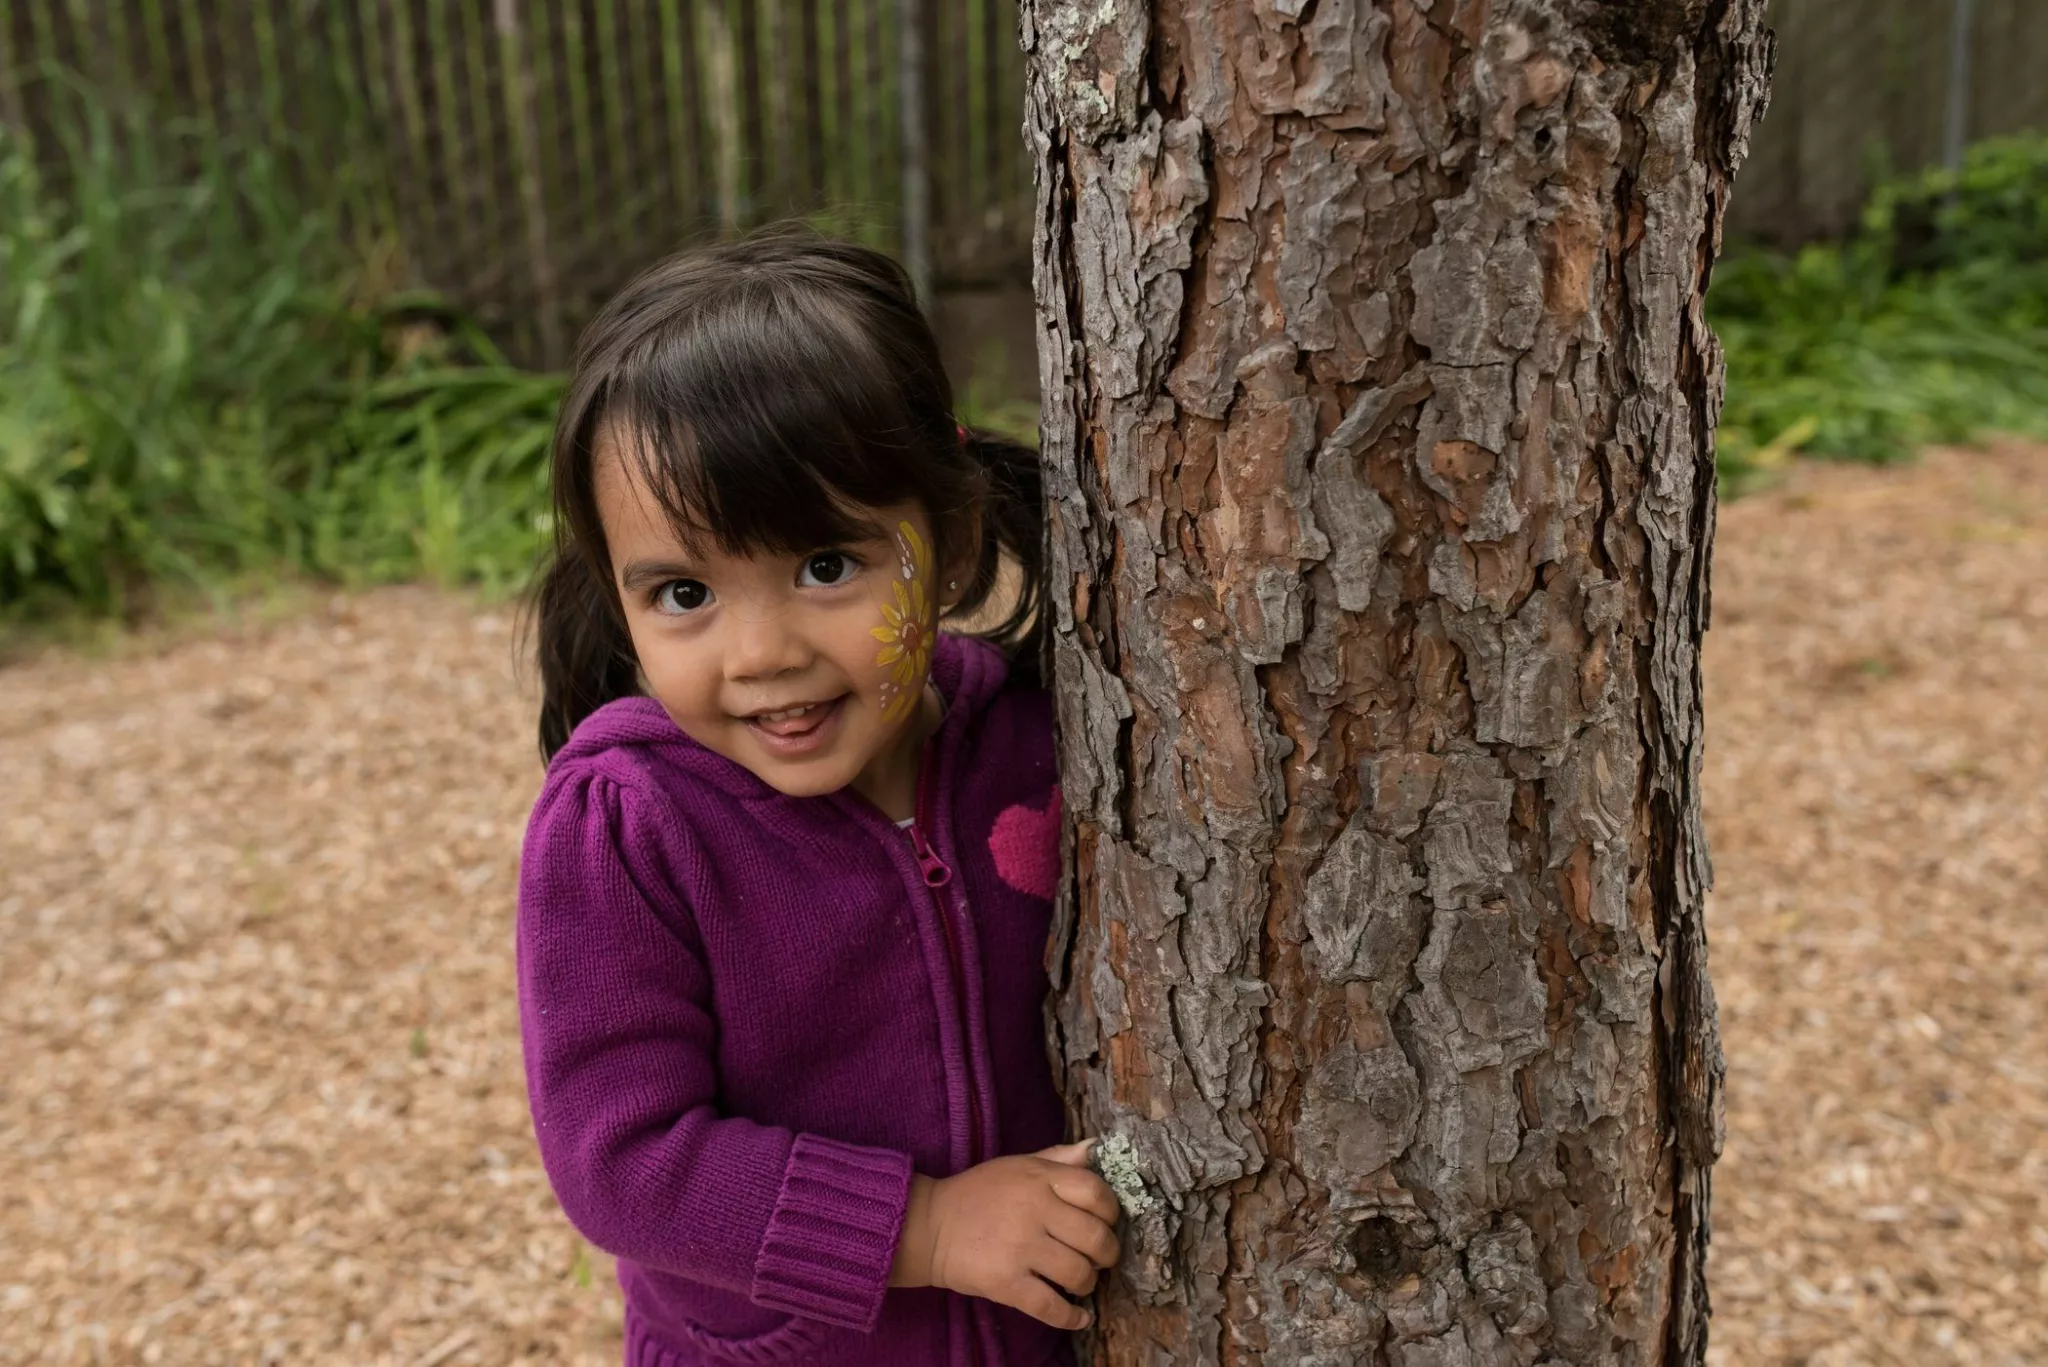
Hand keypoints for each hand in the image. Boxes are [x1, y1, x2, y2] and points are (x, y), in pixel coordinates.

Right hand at [889, 1139, 1122, 1329]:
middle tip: (1101, 1259)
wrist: (928, 1226)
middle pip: (1095, 1238)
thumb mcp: (1018, 1164)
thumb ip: (1058, 1157)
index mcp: (1039, 1178)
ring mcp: (1020, 1248)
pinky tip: (1080, 1317)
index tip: (1108, 1222)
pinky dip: (1072, 1318)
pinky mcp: (1006, 1283)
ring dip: (1088, 1283)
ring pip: (1078, 1274)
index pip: (1096, 1192)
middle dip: (1107, 1253)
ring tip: (1081, 1281)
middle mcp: (1034, 1210)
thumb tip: (1097, 1147)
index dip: (1112, 1211)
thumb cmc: (978, 1193)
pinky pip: (1052, 1307)